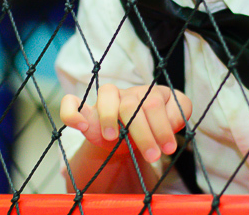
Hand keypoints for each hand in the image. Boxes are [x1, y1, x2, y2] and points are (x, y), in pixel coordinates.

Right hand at [61, 83, 191, 163]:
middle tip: (152, 156)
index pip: (155, 102)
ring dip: (109, 117)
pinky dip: (73, 113)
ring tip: (113, 138)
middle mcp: (129, 93)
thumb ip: (177, 117)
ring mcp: (107, 99)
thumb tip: (171, 123)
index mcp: (151, 94)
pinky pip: (71, 103)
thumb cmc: (153, 129)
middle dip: (143, 132)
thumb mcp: (171, 124)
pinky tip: (81, 126)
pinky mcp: (87, 110)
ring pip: (106, 94)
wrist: (131, 139)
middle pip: (132, 104)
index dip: (162, 126)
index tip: (168, 149)